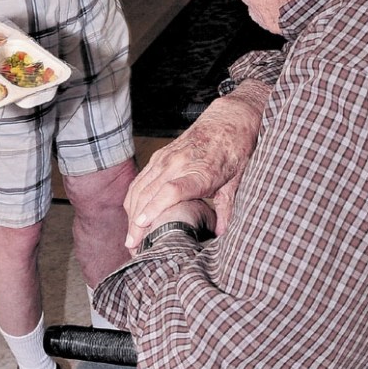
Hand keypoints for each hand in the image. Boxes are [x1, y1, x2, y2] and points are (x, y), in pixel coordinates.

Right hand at [124, 83, 268, 249]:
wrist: (228, 121)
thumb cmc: (234, 151)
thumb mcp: (237, 182)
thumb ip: (227, 209)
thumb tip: (220, 234)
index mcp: (200, 172)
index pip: (171, 190)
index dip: (154, 208)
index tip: (141, 224)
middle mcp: (178, 164)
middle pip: (149, 193)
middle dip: (137, 223)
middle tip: (133, 247)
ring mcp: (165, 159)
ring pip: (140, 187)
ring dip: (131, 213)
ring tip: (130, 238)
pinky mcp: (159, 156)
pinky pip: (140, 179)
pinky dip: (133, 198)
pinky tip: (133, 215)